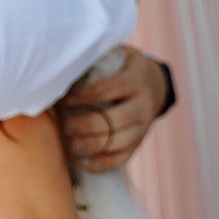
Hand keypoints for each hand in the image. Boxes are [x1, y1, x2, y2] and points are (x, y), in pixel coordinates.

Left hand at [61, 50, 171, 172]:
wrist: (155, 84)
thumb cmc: (124, 67)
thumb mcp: (117, 55)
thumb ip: (97, 58)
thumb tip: (63, 66)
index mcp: (137, 78)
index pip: (112, 88)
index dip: (87, 95)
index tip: (65, 100)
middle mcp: (144, 103)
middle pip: (117, 119)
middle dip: (87, 124)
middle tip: (65, 126)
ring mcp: (145, 125)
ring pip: (121, 141)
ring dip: (94, 145)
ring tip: (71, 145)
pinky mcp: (141, 141)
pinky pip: (125, 156)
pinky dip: (107, 162)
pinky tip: (89, 162)